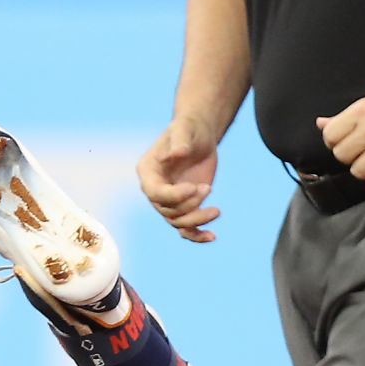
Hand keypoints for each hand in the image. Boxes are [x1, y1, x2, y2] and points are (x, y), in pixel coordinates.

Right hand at [137, 117, 221, 242]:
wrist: (200, 136)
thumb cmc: (189, 128)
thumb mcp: (184, 129)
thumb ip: (179, 140)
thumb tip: (176, 154)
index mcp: (148, 172)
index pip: (155, 193)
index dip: (174, 195)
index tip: (194, 187)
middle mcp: (155, 189)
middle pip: (167, 210)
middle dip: (189, 205)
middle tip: (207, 187)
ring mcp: (170, 200)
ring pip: (177, 222)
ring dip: (197, 219)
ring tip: (216, 210)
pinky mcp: (185, 206)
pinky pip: (186, 229)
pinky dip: (198, 235)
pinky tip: (212, 237)